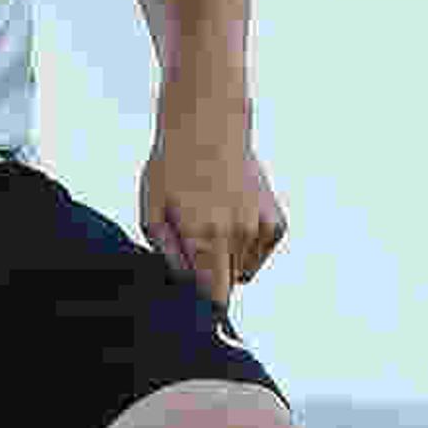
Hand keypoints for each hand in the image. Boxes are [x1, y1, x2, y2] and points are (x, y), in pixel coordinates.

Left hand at [141, 97, 283, 311]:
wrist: (209, 125)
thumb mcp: (152, 212)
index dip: (200, 302)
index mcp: (206, 237)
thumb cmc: (173, 167)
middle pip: (227, 285)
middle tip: (193, 244)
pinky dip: (247, 245)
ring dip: (228, 259)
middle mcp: (238, 235)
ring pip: (243, 270)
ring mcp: (260, 228)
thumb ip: (169, 257)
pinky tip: (232, 218)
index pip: (213, 298)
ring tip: (212, 222)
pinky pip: (259, 253)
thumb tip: (184, 285)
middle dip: (210, 276)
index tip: (190, 295)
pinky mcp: (275, 222)